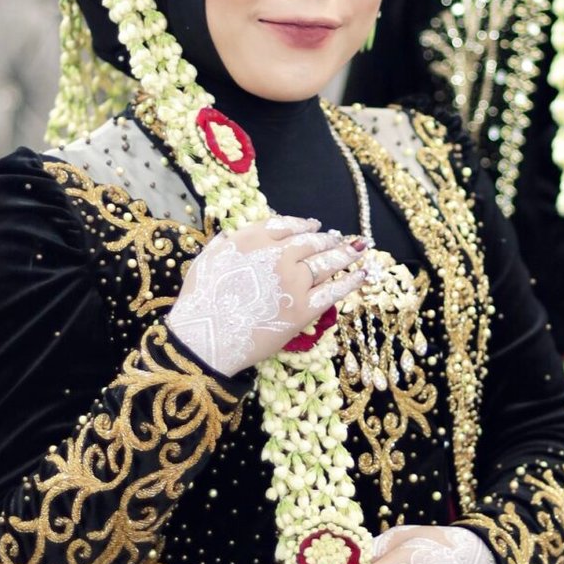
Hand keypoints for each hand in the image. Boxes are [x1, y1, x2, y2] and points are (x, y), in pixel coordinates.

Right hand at [166, 217, 365, 377]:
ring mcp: (293, 281)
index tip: (313, 225)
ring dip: (345, 253)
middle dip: (326, 239)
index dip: (303, 225)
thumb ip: (224, 244)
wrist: (206, 339)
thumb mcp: (206, 262)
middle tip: (337, 239)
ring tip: (358, 249)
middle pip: (310, 241)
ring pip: (326, 262)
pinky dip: (352, 281)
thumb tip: (231, 234)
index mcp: (251, 240)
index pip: (285, 225)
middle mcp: (277, 255)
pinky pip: (334, 290)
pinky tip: (363, 274)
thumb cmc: (200, 303)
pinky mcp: (304, 308)